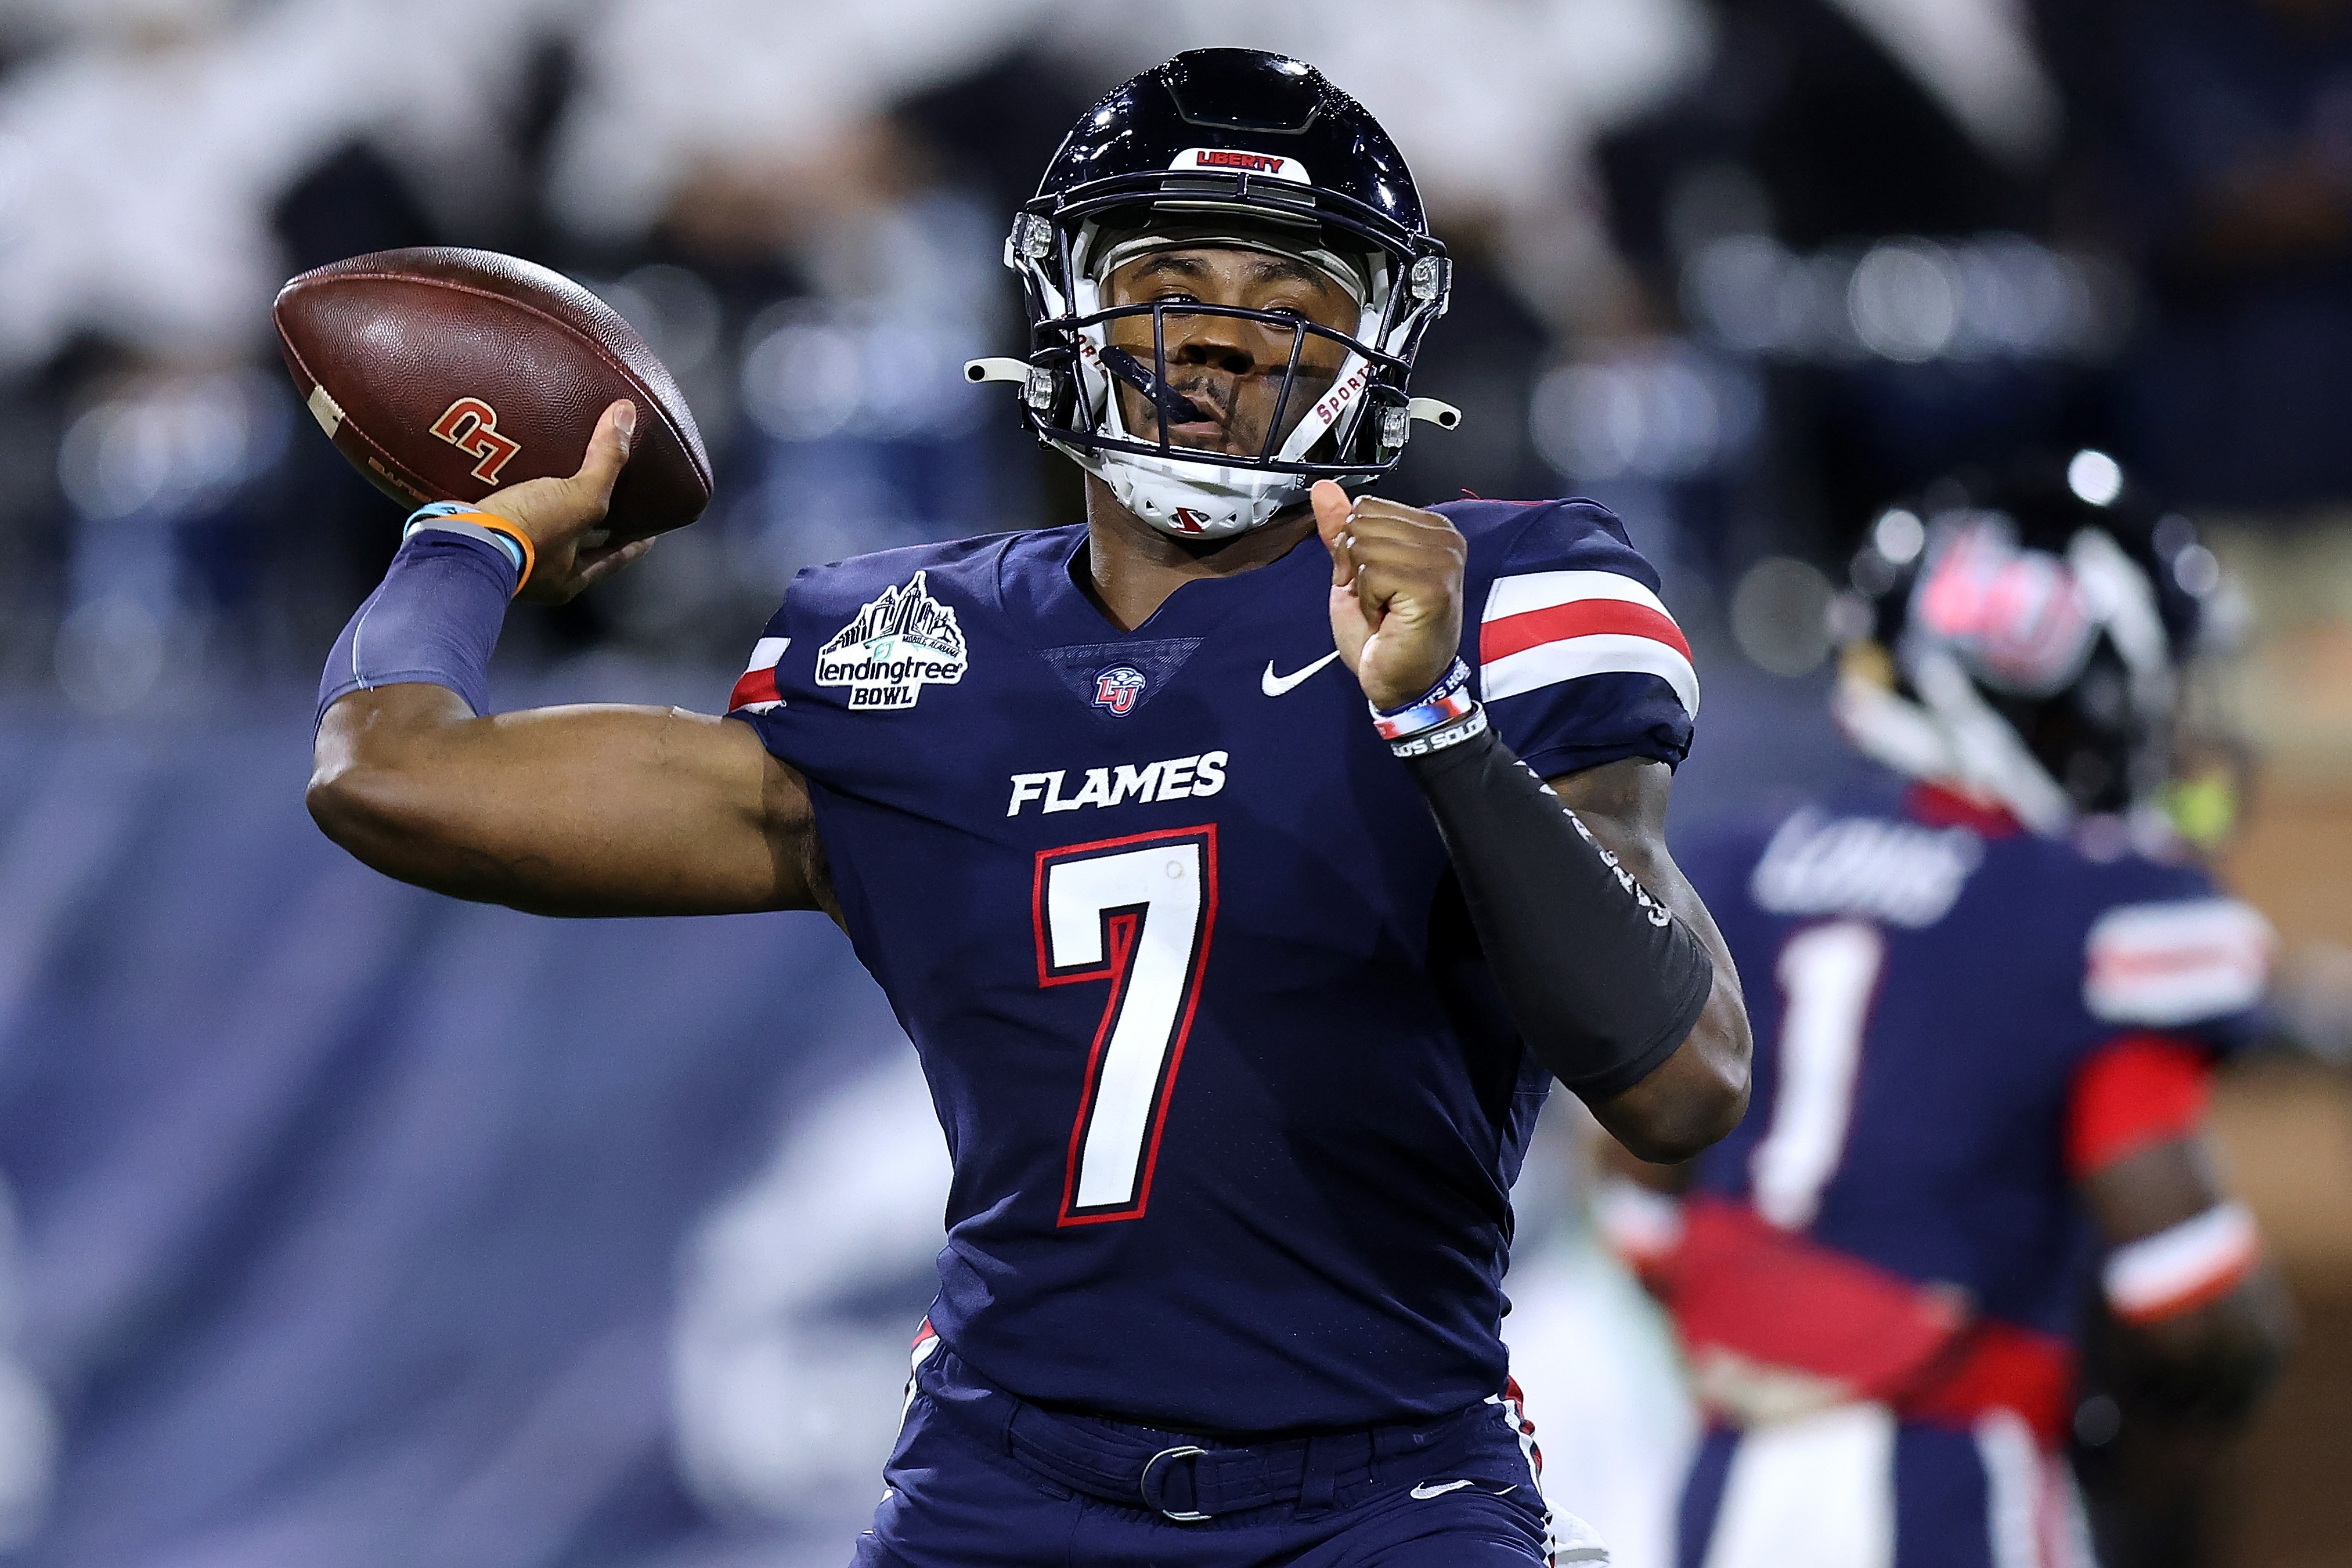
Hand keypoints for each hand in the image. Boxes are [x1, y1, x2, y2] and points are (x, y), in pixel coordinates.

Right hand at [472, 400, 653, 603]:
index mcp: (569, 578)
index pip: (615, 558)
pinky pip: (502, 509)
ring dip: (546, 504)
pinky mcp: (479, 533)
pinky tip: (509, 469)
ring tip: (555, 474)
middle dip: (589, 521)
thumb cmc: (525, 534)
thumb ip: (606, 462)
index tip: (650, 529)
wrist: (456, 541)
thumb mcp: (579, 497)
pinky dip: (509, 492)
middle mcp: (540, 574)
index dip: (634, 542)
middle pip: (576, 543)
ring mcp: (506, 555)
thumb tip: (627, 416)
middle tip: (603, 494)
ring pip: (537, 526)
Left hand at [1312, 480, 1466, 709]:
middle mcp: (1445, 540)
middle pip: (1362, 521)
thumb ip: (1341, 530)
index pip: (1367, 506)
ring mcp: (1443, 561)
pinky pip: (1371, 573)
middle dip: (1353, 564)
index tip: (1373, 581)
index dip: (1353, 546)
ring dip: (1362, 586)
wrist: (1401, 683)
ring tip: (1385, 609)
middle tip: (1377, 598)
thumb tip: (1323, 489)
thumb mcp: (1354, 572)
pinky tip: (1388, 619)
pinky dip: (1368, 602)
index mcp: (1432, 529)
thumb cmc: (1384, 635)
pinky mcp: (1433, 586)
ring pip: (1364, 546)